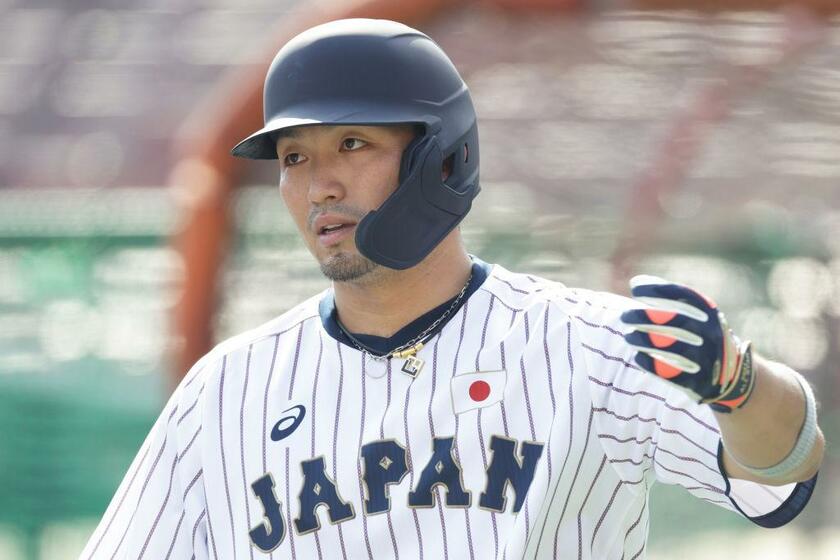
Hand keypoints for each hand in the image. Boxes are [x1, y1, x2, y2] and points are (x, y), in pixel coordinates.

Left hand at [620, 275, 756, 412]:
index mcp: (710, 314)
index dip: (657, 289)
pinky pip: (673, 374)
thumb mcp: (699, 316)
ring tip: (628, 337)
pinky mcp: (701, 382)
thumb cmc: (703, 337)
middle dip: (645, 316)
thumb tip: (635, 283)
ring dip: (645, 340)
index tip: (634, 287)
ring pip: (672, 346)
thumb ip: (673, 301)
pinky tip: (638, 358)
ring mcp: (708, 359)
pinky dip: (652, 364)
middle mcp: (712, 334)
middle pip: (675, 320)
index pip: (683, 295)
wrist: (734, 377)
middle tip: (624, 315)